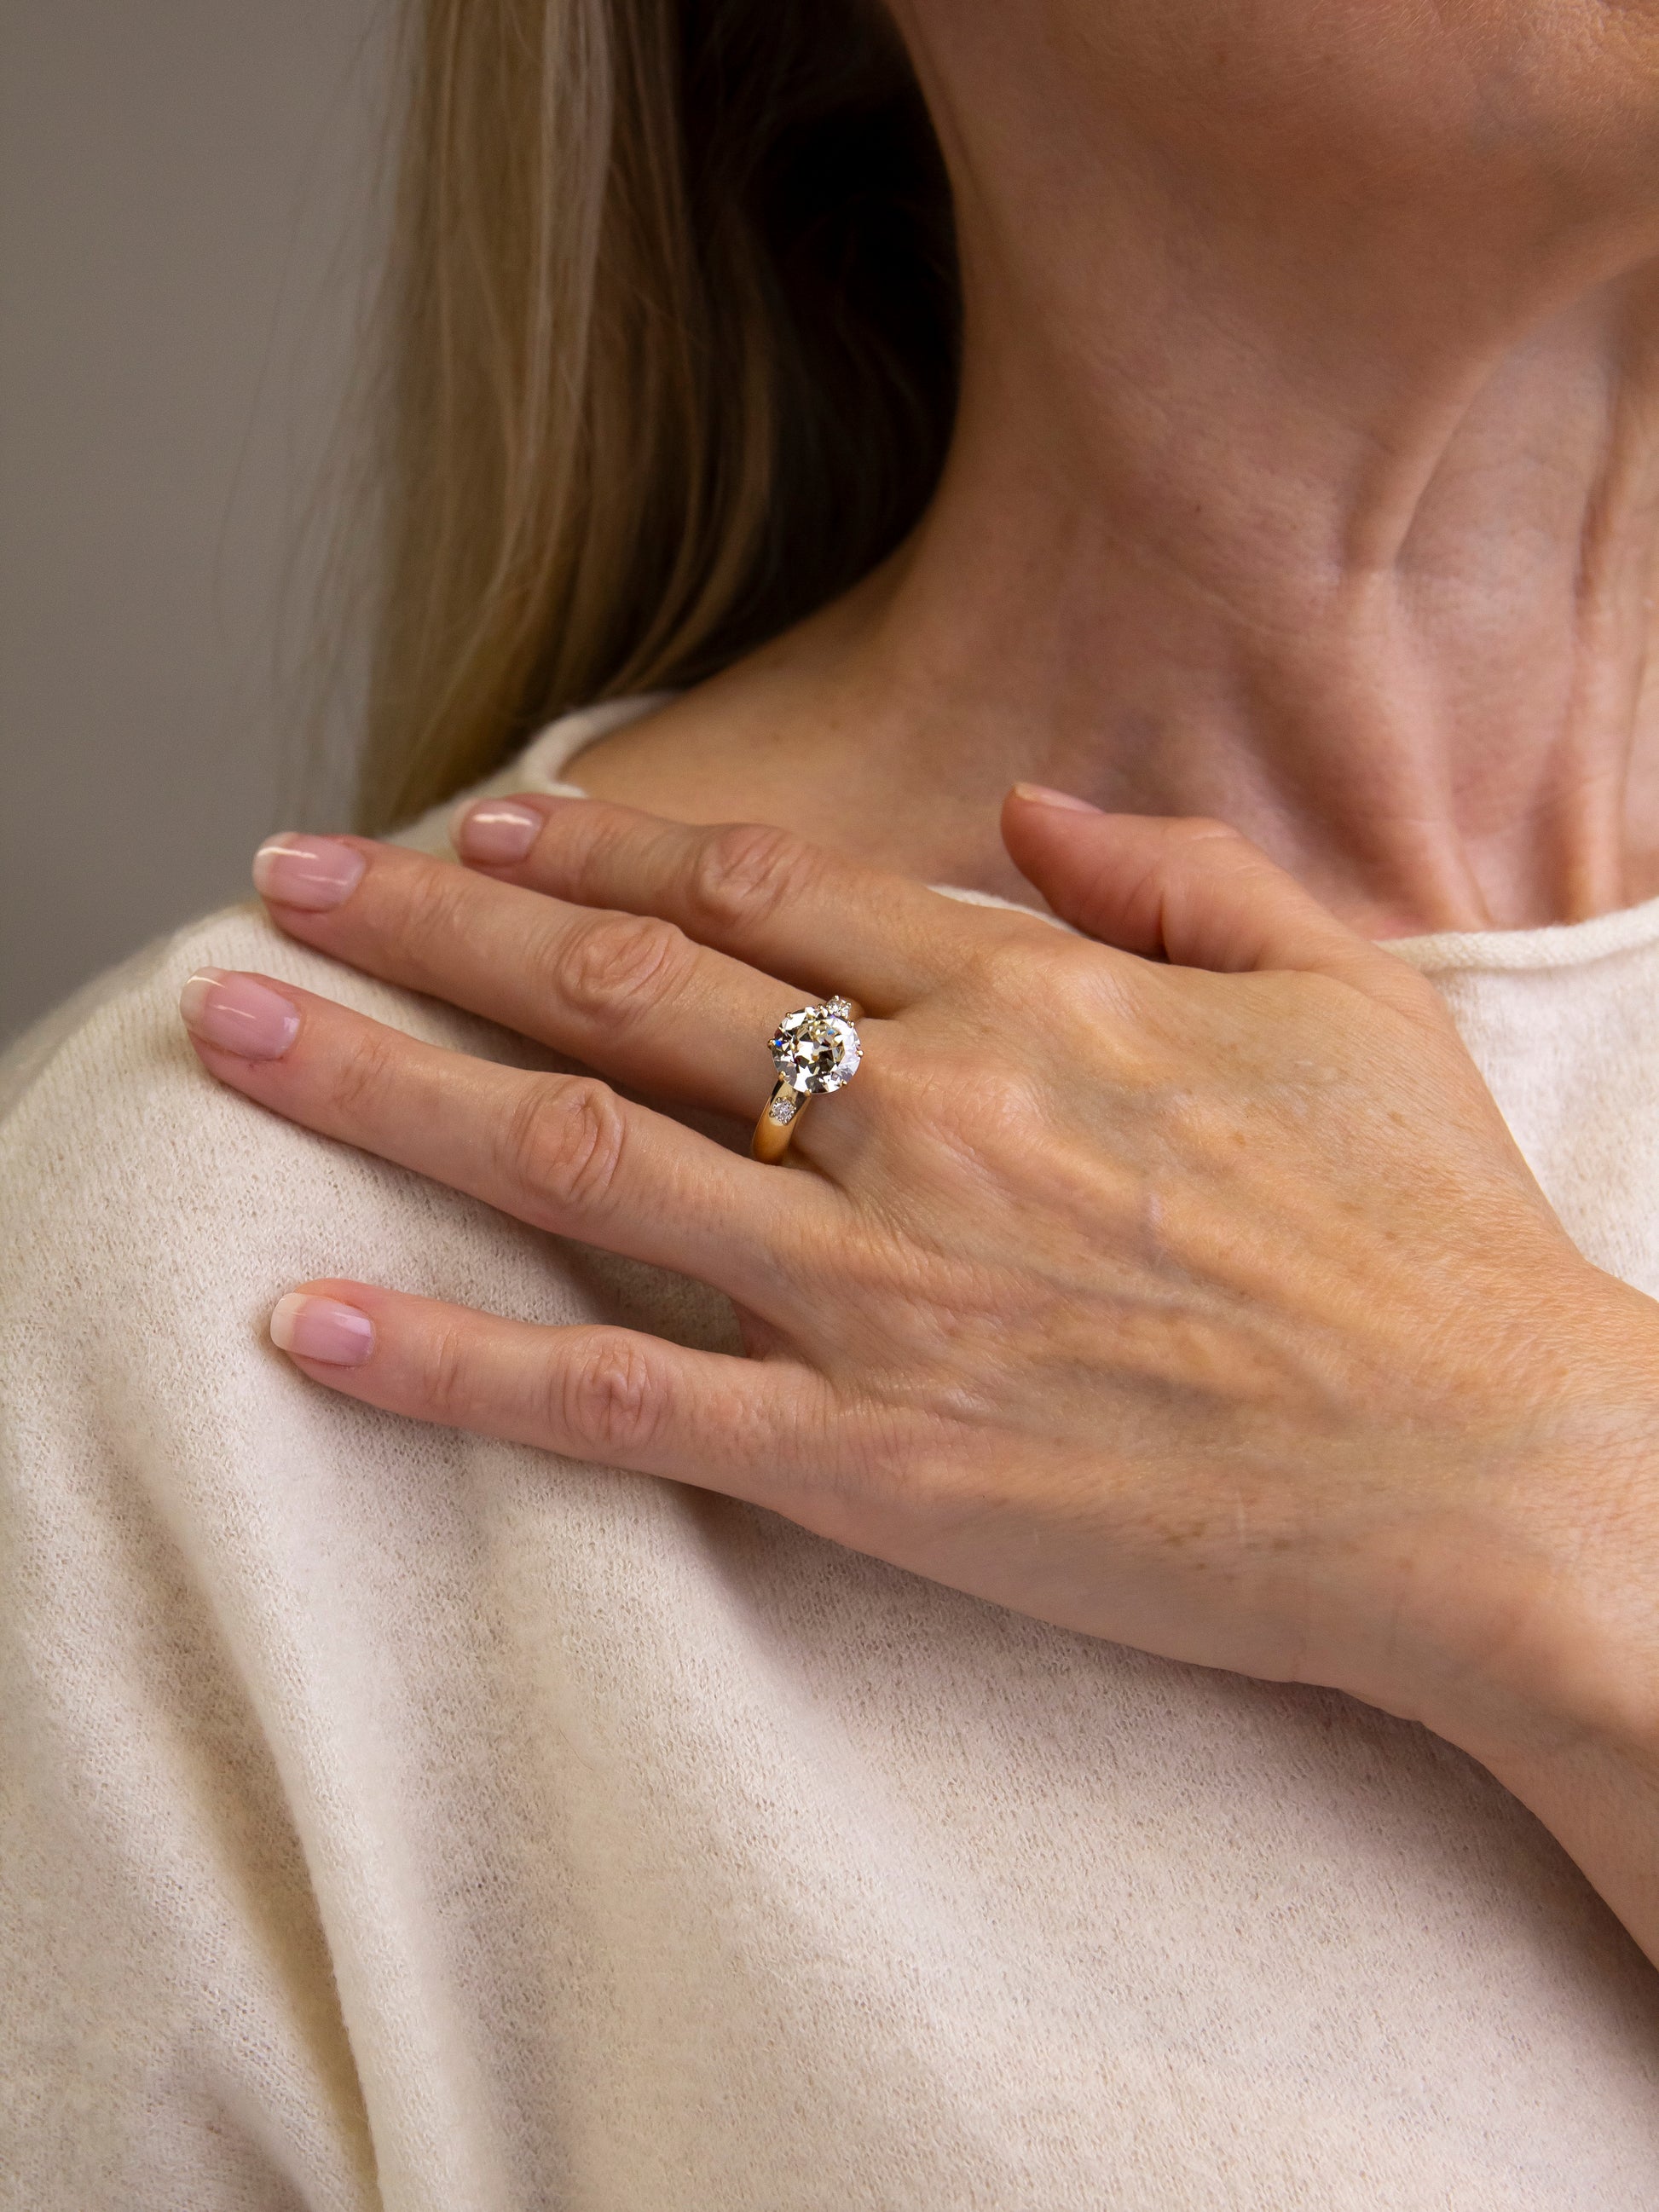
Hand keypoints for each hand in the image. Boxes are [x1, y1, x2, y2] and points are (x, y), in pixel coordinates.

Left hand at [180, 791, 1658, 1766]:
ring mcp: (882, 1292)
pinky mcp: (871, 1463)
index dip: (600, 847)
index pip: (759, 889)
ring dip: (383, 1086)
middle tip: (280, 882)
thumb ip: (1174, 876)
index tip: (480, 824)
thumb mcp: (1343, 994)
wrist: (1494, 1477)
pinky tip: (311, 1323)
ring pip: (577, 1156)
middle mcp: (923, 1121)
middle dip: (429, 922)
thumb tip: (1026, 810)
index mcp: (1029, 1003)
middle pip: (623, 987)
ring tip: (232, 1031)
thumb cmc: (1434, 1242)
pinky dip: (451, 1360)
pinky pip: (617, 1403)